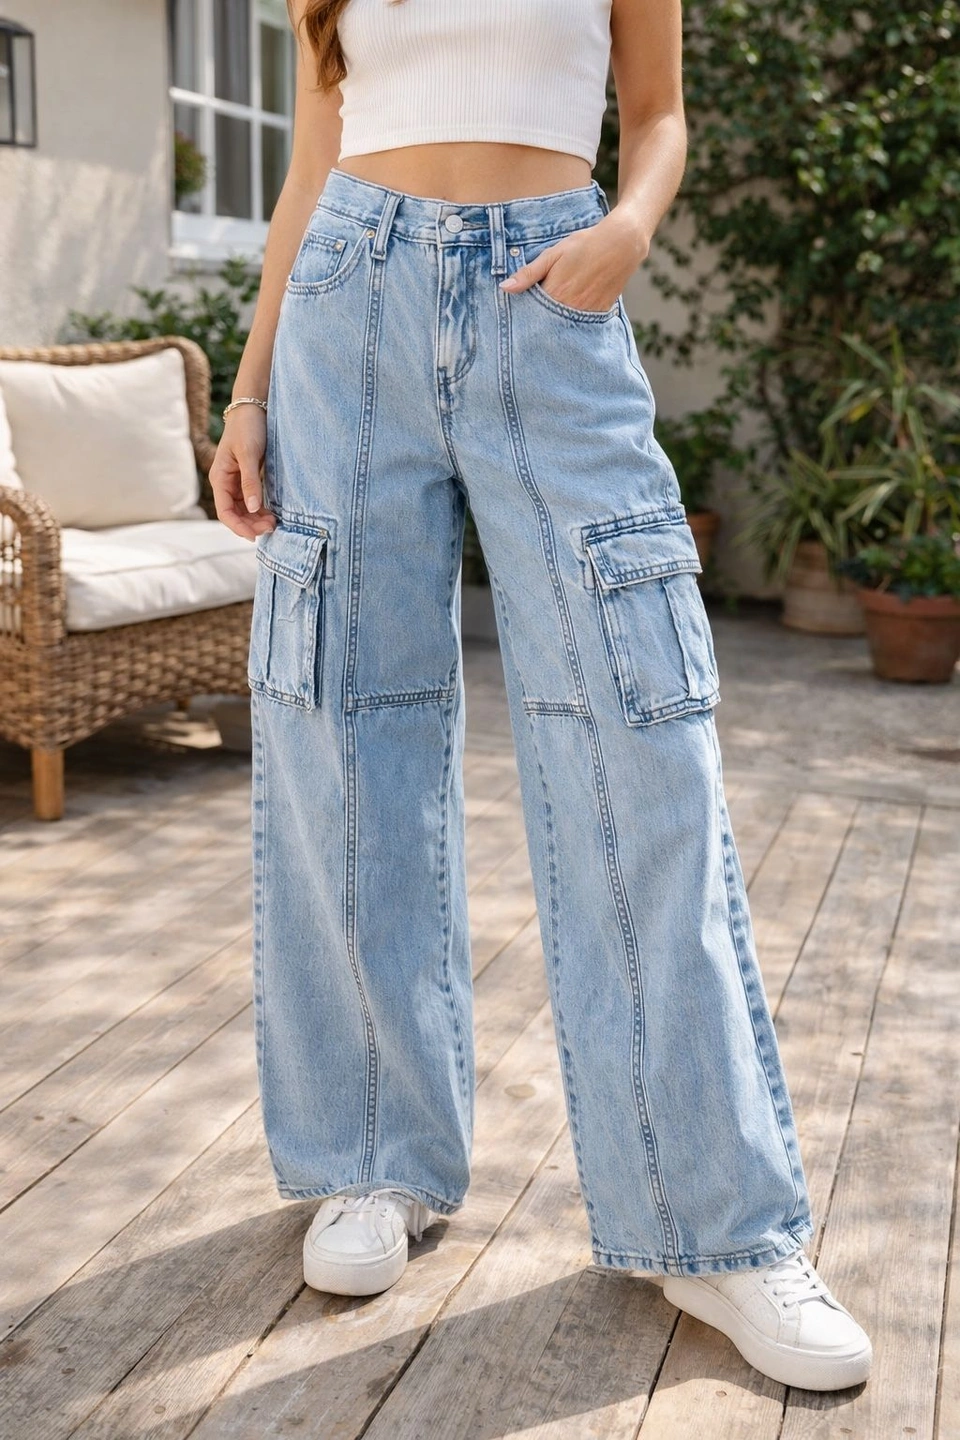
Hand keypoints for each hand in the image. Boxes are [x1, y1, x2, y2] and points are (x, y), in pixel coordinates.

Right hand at [209, 406, 276, 539]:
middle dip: (250, 524)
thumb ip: (250, 482)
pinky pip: (251, 501)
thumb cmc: (248, 428)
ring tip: (273, 523)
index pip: (224, 512)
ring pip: (243, 510)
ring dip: (255, 519)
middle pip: (234, 514)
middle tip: (271, 528)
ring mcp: (236, 482)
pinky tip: (271, 514)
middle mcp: (225, 483)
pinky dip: (260, 510)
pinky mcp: (247, 478)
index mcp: (220, 478)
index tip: (255, 536)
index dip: (238, 526)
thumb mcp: (249, 454)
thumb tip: (253, 509)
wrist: (253, 408)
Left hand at [499, 212, 649, 313]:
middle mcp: (570, 307)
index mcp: (555, 292)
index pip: (531, 314)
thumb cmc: (584, 245)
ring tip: (551, 318)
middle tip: (532, 321)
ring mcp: (586, 313)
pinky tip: (568, 316)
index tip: (516, 317)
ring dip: (555, 325)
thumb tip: (504, 287)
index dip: (523, 315)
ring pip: (563, 327)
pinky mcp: (599, 314)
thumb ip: (528, 273)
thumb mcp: (552, 254)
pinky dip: (572, 323)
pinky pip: (581, 325)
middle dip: (538, 323)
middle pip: (546, 324)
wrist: (621, 244)